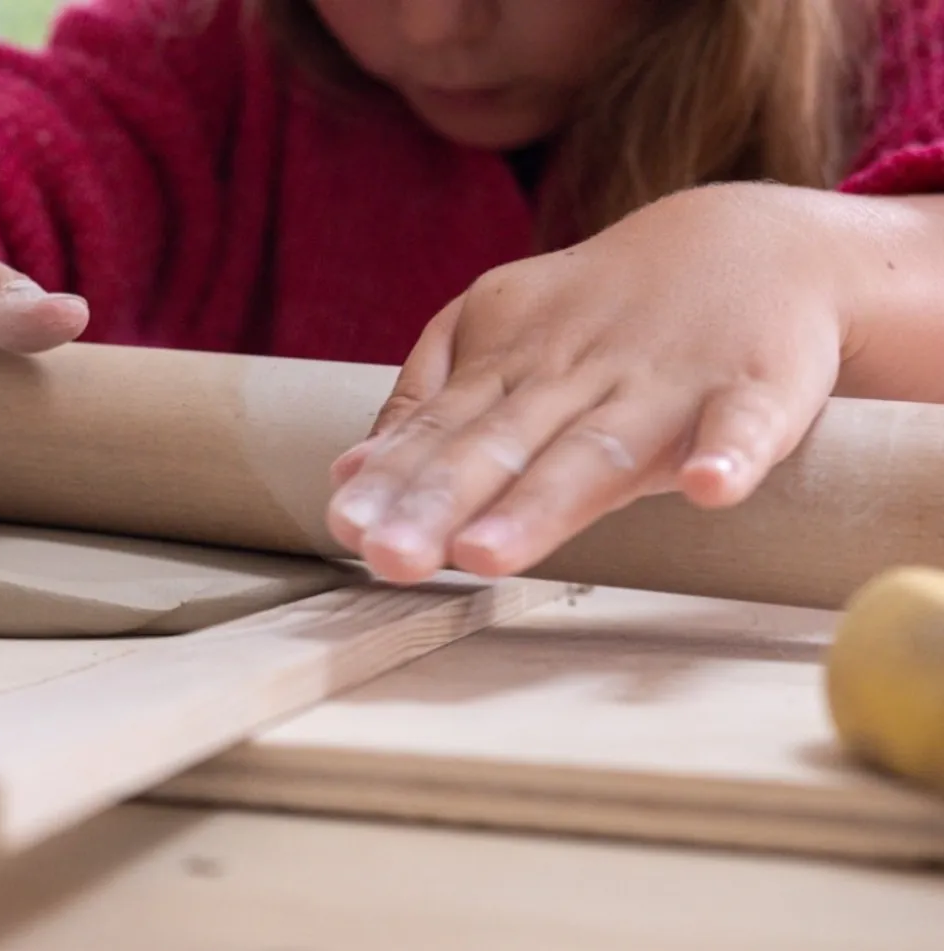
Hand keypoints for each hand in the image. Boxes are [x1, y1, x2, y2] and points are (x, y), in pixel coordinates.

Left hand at [326, 183, 846, 583]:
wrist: (755, 243)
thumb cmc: (603, 313)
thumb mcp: (499, 336)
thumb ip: (425, 402)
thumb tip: (349, 472)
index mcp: (512, 367)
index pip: (441, 431)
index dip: (393, 482)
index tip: (345, 529)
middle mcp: (578, 376)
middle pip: (500, 446)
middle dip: (440, 501)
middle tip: (389, 556)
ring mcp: (666, 383)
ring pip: (598, 449)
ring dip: (541, 503)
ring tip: (486, 554)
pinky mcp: (756, 388)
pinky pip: (745, 423)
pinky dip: (731, 453)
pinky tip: (710, 487)